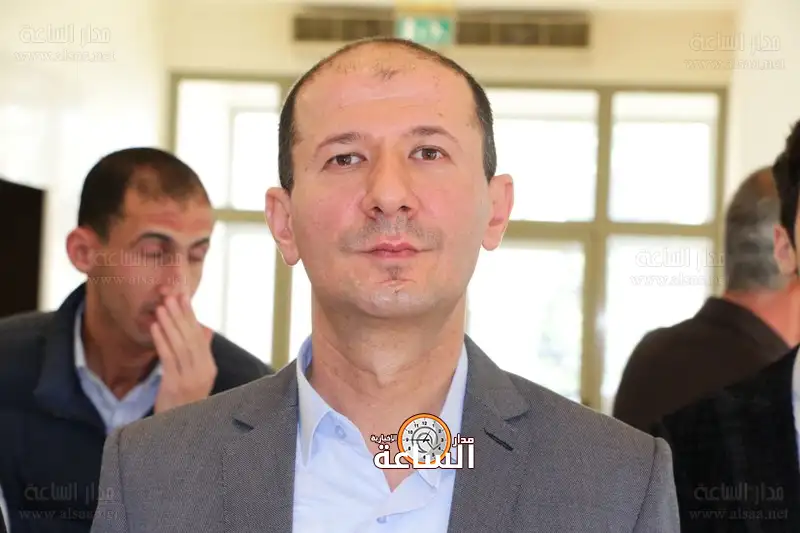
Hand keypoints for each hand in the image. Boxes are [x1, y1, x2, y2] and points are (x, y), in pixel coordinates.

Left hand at [151, 293, 216, 412]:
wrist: (178, 432)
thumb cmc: (185, 402)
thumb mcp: (197, 377)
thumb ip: (201, 353)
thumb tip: (206, 329)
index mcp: (209, 367)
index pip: (200, 337)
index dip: (191, 316)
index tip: (184, 298)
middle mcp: (203, 372)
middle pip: (191, 338)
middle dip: (181, 315)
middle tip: (171, 296)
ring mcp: (190, 379)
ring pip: (180, 345)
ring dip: (170, 324)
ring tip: (161, 307)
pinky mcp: (175, 385)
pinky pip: (168, 358)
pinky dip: (162, 341)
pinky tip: (155, 328)